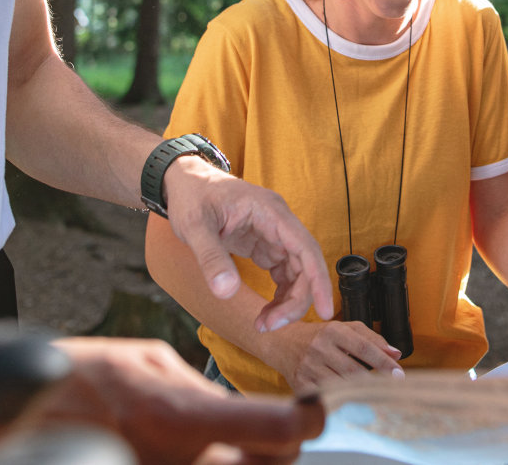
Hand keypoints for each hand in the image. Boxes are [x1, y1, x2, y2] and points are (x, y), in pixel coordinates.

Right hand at [17, 337, 323, 464]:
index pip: (277, 430)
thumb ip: (202, 391)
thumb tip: (243, 411)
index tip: (314, 411)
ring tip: (232, 442)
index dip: (306, 421)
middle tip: (276, 433)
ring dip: (244, 461)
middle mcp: (175, 461)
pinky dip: (209, 464)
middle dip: (278, 452)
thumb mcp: (148, 362)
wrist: (13, 412)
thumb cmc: (79, 379)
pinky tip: (194, 451)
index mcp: (180, 416)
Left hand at [164, 158, 332, 329]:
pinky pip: (283, 273)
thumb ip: (210, 257)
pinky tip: (265, 312)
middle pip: (305, 265)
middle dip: (295, 300)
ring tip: (264, 324)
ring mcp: (273, 233)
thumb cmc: (191, 196)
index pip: (306, 248)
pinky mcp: (264, 244)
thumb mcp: (194, 226)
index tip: (324, 310)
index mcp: (270, 212)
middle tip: (270, 326)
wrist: (183, 182)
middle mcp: (279, 222)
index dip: (318, 280)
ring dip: (287, 301)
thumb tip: (226, 292)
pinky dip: (279, 295)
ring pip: (296, 273)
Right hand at [284, 321, 402, 392]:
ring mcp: (308, 367)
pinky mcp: (300, 384)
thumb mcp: (344, 328)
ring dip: (360, 393)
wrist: (281, 342)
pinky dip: (341, 401)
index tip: (399, 374)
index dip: (383, 362)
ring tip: (376, 396)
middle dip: (376, 381)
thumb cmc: (319, 335)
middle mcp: (319, 348)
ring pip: (341, 385)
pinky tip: (352, 402)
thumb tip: (396, 353)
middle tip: (393, 389)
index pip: (363, 347)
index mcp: (332, 330)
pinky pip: (326, 396)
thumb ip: (371, 338)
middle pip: (354, 370)